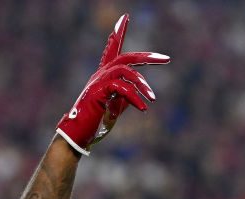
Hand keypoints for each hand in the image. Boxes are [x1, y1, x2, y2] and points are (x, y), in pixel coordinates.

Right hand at [56, 14, 169, 155]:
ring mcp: (97, 82)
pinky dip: (134, 98)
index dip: (118, 33)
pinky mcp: (97, 92)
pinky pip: (121, 89)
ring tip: (152, 98)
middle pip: (125, 56)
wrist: (78, 136)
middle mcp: (100, 74)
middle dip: (147, 56)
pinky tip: (143, 108)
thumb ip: (125, 98)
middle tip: (166, 58)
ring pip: (125, 71)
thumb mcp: (116, 109)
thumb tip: (136, 95)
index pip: (112, 49)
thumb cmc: (95, 123)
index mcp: (104, 76)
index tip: (125, 17)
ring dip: (142, 84)